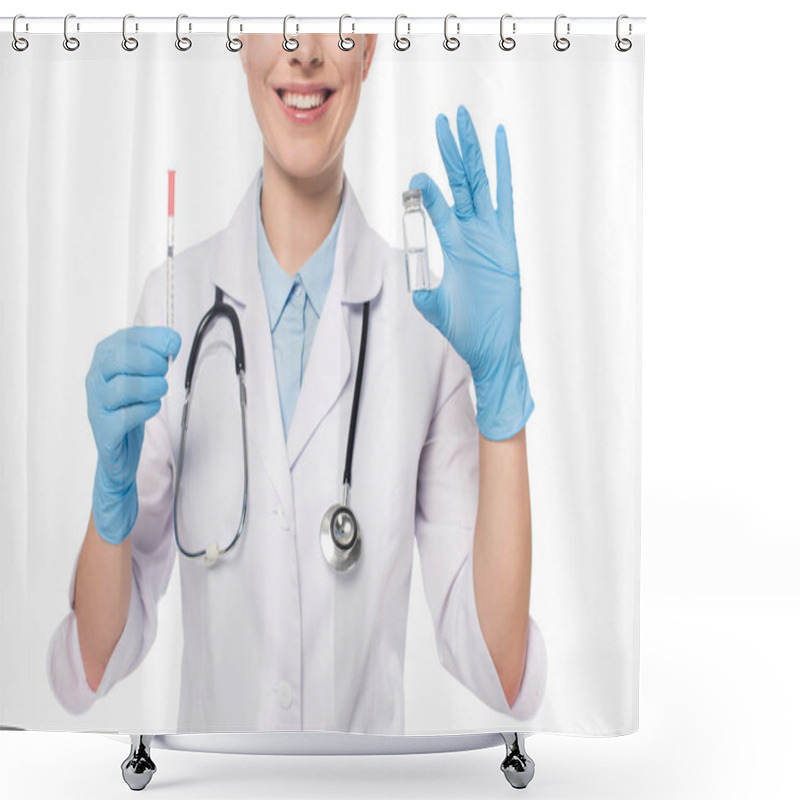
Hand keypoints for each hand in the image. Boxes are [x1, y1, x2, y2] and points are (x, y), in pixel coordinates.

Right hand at [86, 326, 180, 543]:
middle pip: (118, 360)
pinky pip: (124, 417)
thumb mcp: (143, 376)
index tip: (173, 343)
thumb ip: (156, 356)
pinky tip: (153, 407)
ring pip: (121, 388)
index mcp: (103, 359)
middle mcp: (95, 380)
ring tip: (161, 389)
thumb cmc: (131, 406)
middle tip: (165, 369)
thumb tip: (172, 340)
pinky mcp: (104, 431)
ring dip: (149, 386)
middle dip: (149, 361)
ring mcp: (97, 405)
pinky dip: (145, 409)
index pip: (124, 339)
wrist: (119, 450)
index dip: (152, 339)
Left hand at [410, 105, 533, 439]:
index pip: (437, 207)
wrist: (490, 346)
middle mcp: (470, 232)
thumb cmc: (463, 328)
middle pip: (459, 182)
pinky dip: (502, 169)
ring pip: (479, 182)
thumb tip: (406, 268)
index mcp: (452, 244)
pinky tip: (499, 142)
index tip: (414, 177)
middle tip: (442, 120)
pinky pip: (504, 198)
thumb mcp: (432, 304)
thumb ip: (419, 282)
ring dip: (470, 151)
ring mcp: (490, 234)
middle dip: (449, 152)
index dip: (426, 190)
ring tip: (463, 121)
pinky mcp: (506, 241)